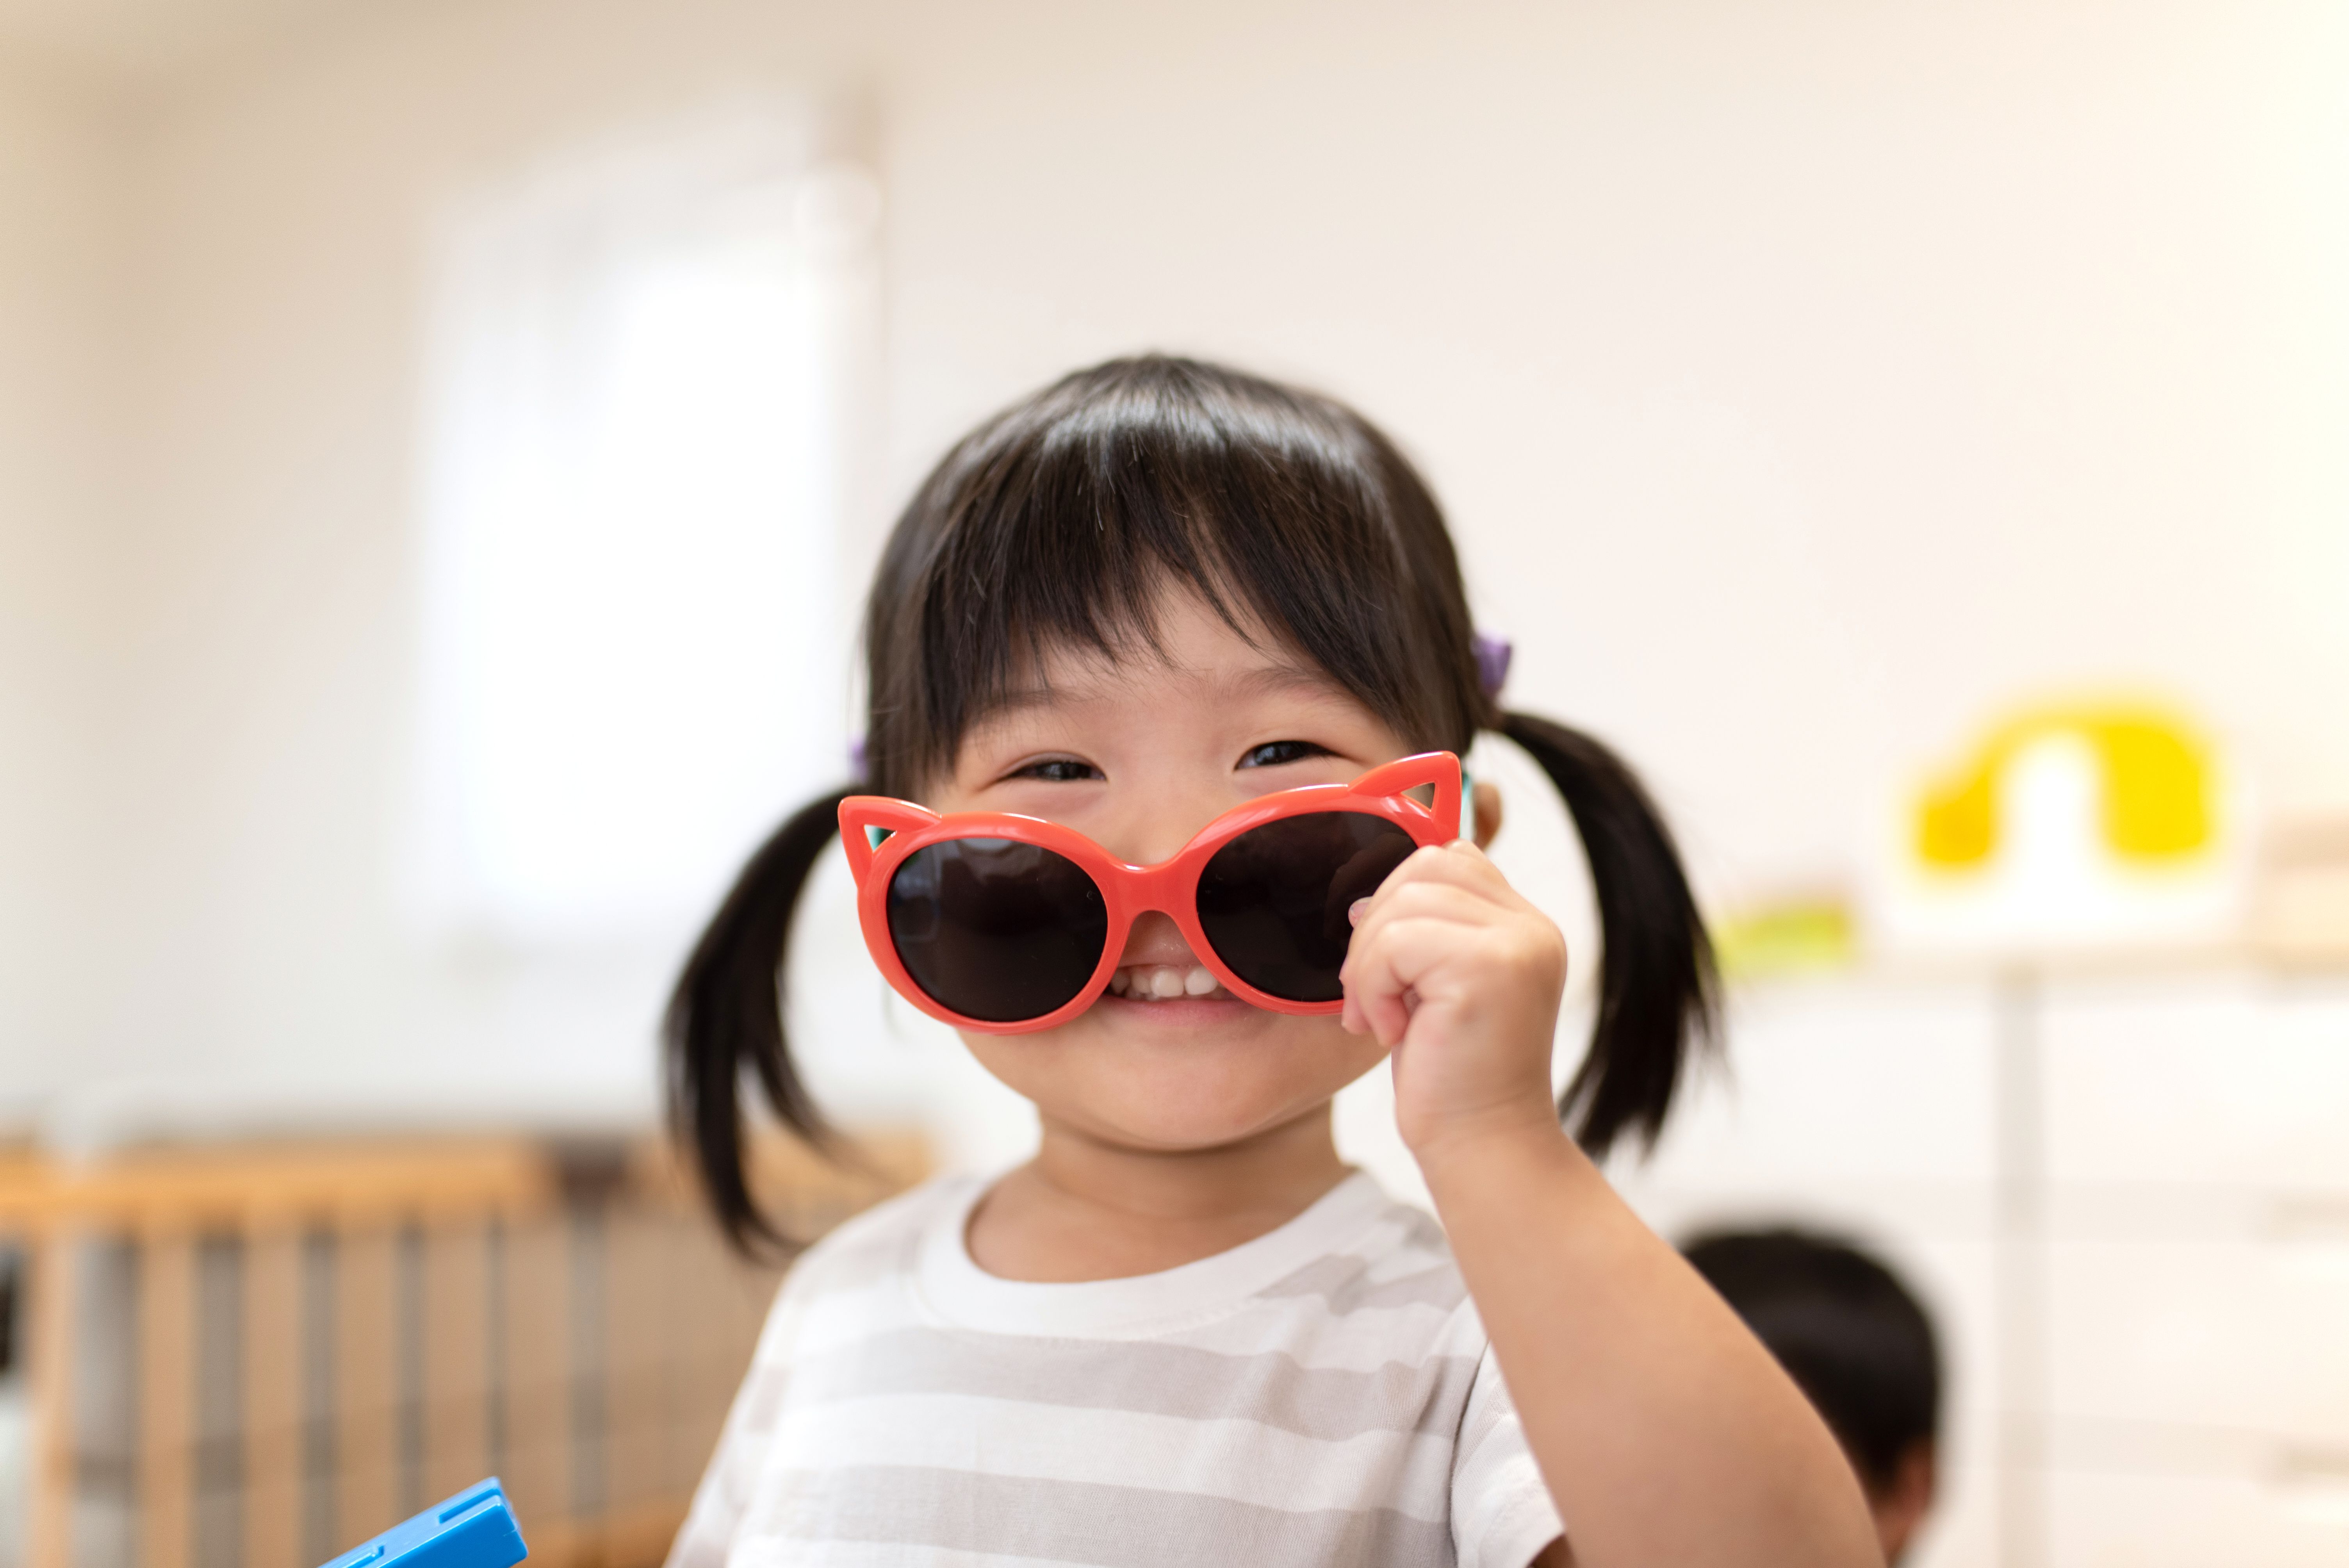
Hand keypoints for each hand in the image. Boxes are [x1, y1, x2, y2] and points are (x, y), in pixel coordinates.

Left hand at [1338, 838, 1569, 1160]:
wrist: (1482, 1147)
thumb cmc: (1451, 1077)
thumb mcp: (1432, 989)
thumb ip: (1417, 934)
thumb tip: (1357, 900)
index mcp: (1524, 927)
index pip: (1450, 860)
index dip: (1399, 899)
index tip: (1387, 965)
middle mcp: (1532, 927)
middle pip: (1424, 867)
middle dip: (1376, 927)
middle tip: (1371, 995)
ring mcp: (1518, 944)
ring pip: (1404, 901)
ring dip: (1370, 963)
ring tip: (1380, 1018)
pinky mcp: (1490, 968)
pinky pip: (1397, 941)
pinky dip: (1374, 986)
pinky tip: (1392, 1031)